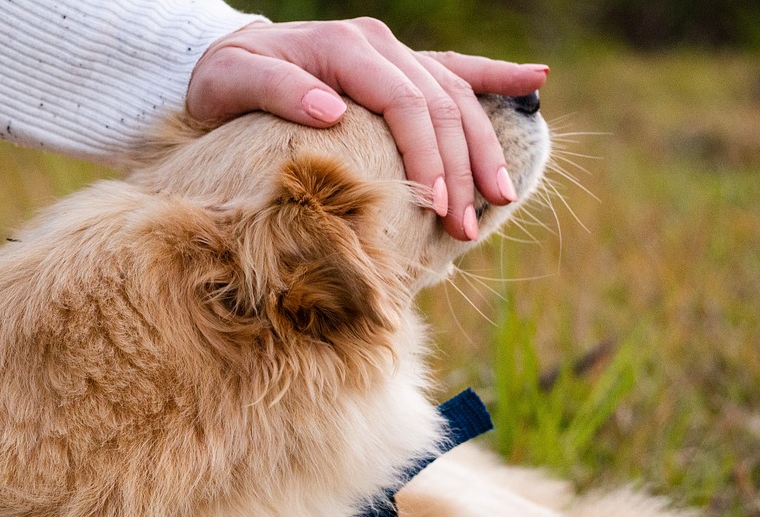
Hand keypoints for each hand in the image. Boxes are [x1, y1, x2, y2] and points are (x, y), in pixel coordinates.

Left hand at [186, 18, 548, 240]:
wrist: (227, 58)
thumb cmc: (224, 80)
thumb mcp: (231, 83)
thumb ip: (277, 91)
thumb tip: (330, 109)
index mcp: (345, 47)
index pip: (404, 103)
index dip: (428, 156)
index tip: (438, 207)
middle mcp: (378, 46)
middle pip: (439, 105)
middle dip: (461, 168)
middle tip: (467, 228)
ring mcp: (394, 53)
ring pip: (457, 95)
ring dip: (483, 148)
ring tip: (502, 196)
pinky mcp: (399, 66)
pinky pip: (457, 68)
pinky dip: (496, 76)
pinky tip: (535, 82)